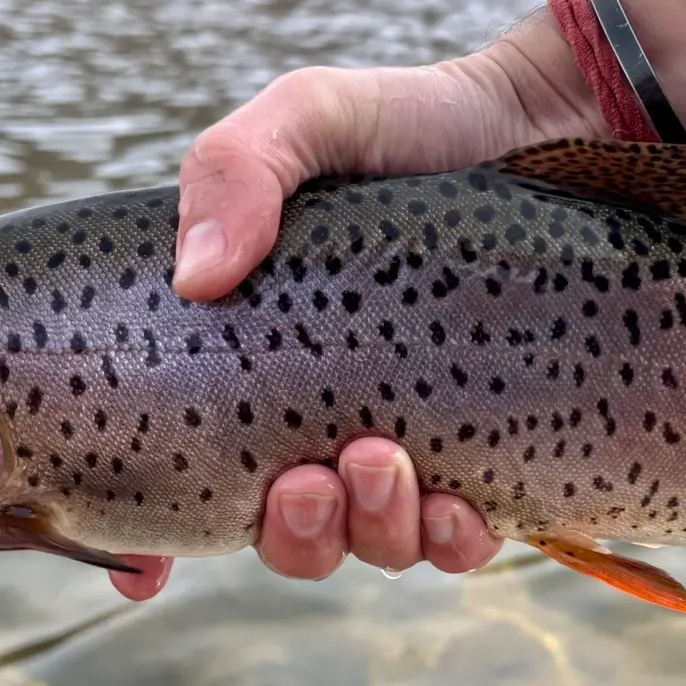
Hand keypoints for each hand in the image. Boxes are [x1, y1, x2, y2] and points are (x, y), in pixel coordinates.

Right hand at [112, 9, 609, 599]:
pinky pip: (468, 535)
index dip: (149, 545)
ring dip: (371, 531)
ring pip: (376, 544)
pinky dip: (454, 540)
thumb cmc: (414, 125)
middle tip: (308, 476)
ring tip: (385, 461)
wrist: (544, 128)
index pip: (191, 477)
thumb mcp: (312, 119)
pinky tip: (459, 504)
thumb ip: (237, 169)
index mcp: (264, 363)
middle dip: (292, 531)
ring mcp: (421, 438)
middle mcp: (335, 417)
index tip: (141, 567)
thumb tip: (197, 278)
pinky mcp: (501, 446)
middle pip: (290, 533)